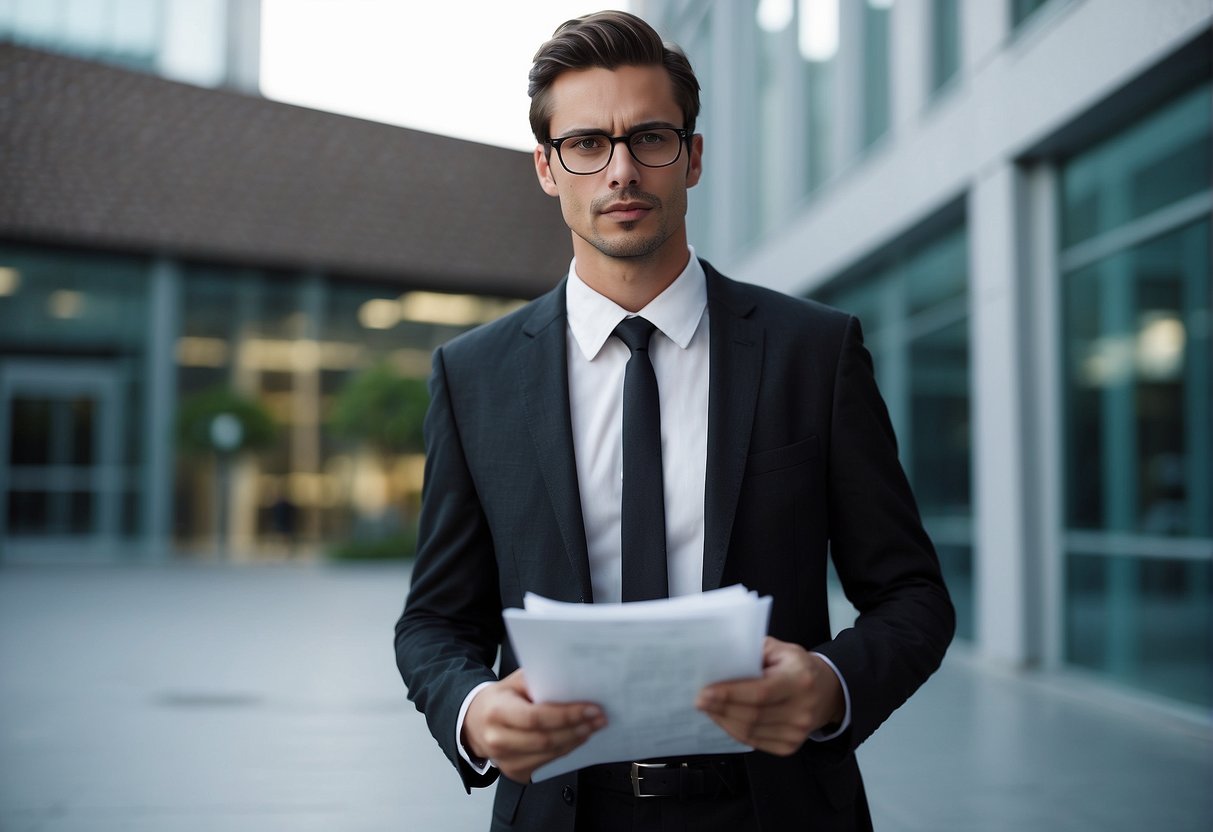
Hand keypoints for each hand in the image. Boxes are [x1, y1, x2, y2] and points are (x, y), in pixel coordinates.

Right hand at [462, 669, 606, 782]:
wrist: (474, 722)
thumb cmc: (499, 699)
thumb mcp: (514, 681)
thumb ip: (539, 680)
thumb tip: (573, 681)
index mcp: (497, 711)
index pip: (536, 718)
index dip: (566, 715)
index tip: (591, 709)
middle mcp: (497, 739)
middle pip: (546, 739)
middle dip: (577, 729)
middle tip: (598, 718)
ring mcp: (505, 760)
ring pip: (549, 754)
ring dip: (575, 741)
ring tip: (592, 727)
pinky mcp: (514, 772)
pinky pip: (547, 764)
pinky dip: (565, 751)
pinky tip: (576, 738)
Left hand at [695, 637, 844, 755]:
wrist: (827, 691)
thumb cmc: (798, 666)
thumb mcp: (781, 649)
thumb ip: (753, 652)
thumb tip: (720, 663)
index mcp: (799, 679)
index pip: (760, 692)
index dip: (730, 694)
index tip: (705, 692)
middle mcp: (801, 708)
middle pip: (752, 715)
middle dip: (721, 708)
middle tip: (700, 700)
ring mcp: (798, 731)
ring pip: (751, 732)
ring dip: (724, 721)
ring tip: (708, 709)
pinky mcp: (791, 745)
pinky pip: (755, 742)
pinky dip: (735, 731)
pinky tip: (724, 719)